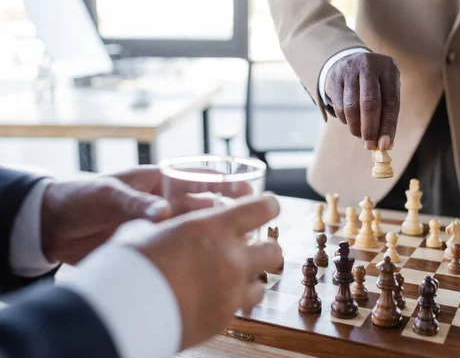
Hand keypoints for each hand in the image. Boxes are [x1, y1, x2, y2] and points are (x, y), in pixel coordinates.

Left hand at [41, 165, 254, 263]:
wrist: (50, 225)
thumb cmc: (79, 196)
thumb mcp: (107, 193)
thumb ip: (135, 202)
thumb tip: (164, 213)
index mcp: (156, 182)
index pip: (197, 179)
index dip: (223, 183)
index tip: (246, 189)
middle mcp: (162, 202)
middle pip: (202, 205)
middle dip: (226, 211)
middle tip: (249, 222)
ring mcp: (157, 225)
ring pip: (193, 229)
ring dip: (212, 234)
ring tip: (235, 244)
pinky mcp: (148, 245)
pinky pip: (175, 247)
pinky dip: (191, 253)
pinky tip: (207, 262)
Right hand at [116, 195, 281, 349]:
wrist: (119, 314)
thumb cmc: (128, 264)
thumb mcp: (148, 229)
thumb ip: (172, 224)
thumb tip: (166, 218)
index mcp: (215, 228)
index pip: (264, 208)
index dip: (269, 205)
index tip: (266, 206)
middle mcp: (231, 259)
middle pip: (274, 250)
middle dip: (264, 247)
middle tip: (248, 247)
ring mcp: (230, 293)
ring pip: (263, 283)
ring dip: (251, 277)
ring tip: (230, 277)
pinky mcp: (223, 320)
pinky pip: (240, 308)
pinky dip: (232, 301)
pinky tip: (212, 297)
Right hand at [325, 52, 399, 149]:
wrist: (349, 60)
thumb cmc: (374, 83)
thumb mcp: (385, 89)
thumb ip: (386, 114)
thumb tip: (384, 143)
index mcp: (388, 68)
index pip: (391, 102)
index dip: (388, 126)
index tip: (385, 145)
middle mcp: (368, 65)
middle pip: (369, 103)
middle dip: (370, 129)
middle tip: (370, 145)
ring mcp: (349, 70)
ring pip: (351, 107)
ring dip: (356, 127)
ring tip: (360, 135)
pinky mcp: (334, 79)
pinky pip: (339, 107)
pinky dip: (345, 120)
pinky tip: (351, 122)